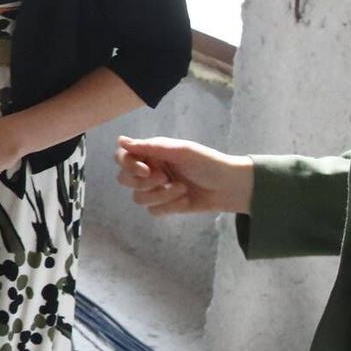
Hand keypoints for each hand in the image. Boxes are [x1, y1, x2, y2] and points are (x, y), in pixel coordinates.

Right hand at [114, 136, 254, 215]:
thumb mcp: (180, 151)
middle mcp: (150, 170)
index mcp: (152, 153)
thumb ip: (149, 147)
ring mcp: (156, 189)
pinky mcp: (165, 206)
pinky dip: (170, 207)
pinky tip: (186, 200)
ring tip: (183, 190)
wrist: (230, 186)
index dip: (128, 165)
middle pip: (125, 180)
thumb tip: (119, 140)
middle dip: (145, 183)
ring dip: (161, 196)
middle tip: (165, 179)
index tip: (145, 170)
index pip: (123, 157)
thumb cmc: (207, 163)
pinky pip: (153, 211)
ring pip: (139, 198)